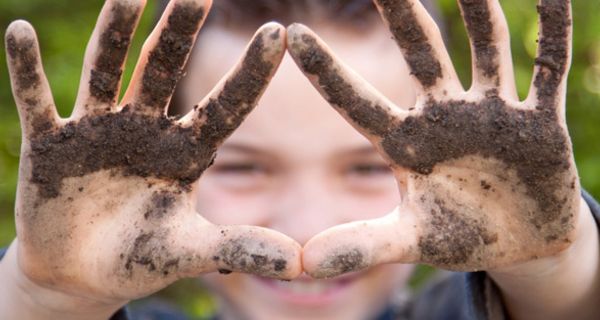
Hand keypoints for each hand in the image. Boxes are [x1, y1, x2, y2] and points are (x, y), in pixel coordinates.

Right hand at [4, 0, 300, 307]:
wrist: (83, 273)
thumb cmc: (143, 257)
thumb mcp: (192, 251)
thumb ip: (239, 248)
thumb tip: (298, 264)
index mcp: (187, 151)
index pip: (226, 105)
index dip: (250, 72)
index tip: (279, 32)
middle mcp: (146, 128)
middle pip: (165, 69)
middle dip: (179, 29)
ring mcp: (98, 129)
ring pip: (107, 71)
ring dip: (114, 32)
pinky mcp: (52, 144)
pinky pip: (37, 101)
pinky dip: (27, 71)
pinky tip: (19, 33)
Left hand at [287, 0, 579, 277]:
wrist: (521, 244)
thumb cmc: (460, 236)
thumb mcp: (410, 242)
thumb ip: (363, 245)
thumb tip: (305, 265)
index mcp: (408, 145)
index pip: (358, 103)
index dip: (328, 72)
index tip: (292, 36)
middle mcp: (446, 118)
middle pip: (421, 54)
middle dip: (403, 14)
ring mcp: (493, 114)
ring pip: (485, 48)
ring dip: (478, 8)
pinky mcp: (539, 121)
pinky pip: (548, 68)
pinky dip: (553, 32)